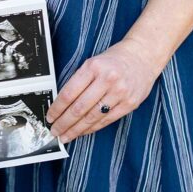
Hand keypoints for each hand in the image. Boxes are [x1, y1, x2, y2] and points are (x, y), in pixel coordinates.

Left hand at [46, 38, 164, 142]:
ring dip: (77, 129)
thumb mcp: (92, 63)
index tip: (50, 117)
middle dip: (64, 123)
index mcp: (93, 67)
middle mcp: (107, 80)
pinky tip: (83, 131)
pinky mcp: (130, 104)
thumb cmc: (113, 60)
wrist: (142, 56)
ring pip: (92, 117)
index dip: (57, 109)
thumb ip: (78, 81)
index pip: (69, 93)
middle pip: (79, 108)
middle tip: (55, 131)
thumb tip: (61, 104)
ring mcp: (120, 93)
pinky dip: (93, 128)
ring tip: (67, 135)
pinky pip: (107, 120)